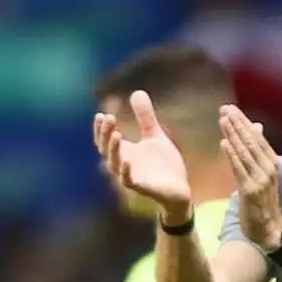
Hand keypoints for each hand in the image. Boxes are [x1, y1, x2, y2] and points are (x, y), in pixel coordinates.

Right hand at [94, 91, 192, 221]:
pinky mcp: (141, 188)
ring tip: (116, 133)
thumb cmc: (165, 166)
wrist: (180, 190)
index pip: (105, 139)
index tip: (101, 114)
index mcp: (126, 152)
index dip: (101, 129)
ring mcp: (131, 176)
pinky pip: (128, 181)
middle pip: (106, 149)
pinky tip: (126, 161)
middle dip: (105, 134)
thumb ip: (145, 117)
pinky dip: (125, 171)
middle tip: (108, 118)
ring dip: (113, 149)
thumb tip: (137, 92)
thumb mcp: (155, 136)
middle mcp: (124, 164)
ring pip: (114, 164)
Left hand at [219, 105, 281, 249]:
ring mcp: (260, 179)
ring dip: (233, 135)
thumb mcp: (262, 174)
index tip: (231, 109)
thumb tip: (255, 127)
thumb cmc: (263, 201)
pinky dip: (232, 155)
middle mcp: (268, 168)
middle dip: (237, 124)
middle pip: (251, 141)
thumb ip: (257, 152)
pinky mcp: (250, 190)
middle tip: (224, 108)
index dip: (244, 122)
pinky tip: (224, 143)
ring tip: (222, 120)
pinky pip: (239, 169)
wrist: (269, 228)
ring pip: (245, 153)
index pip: (257, 137)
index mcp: (272, 162)